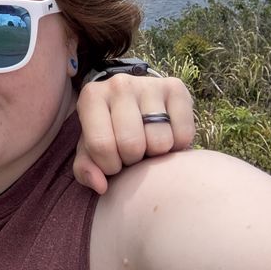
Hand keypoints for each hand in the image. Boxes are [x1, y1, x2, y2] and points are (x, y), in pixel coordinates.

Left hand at [73, 73, 194, 193]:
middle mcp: (118, 84)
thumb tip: (100, 185)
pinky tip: (167, 134)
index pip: (101, 145)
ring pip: (160, 142)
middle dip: (134, 160)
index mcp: (91, 96)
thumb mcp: (91, 148)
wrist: (135, 102)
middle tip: (133, 153)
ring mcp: (148, 84)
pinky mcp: (176, 88)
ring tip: (148, 142)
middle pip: (132, 144)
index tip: (113, 162)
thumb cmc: (109, 131)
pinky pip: (184, 134)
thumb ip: (86, 168)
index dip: (110, 165)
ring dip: (156, 153)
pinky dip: (178, 145)